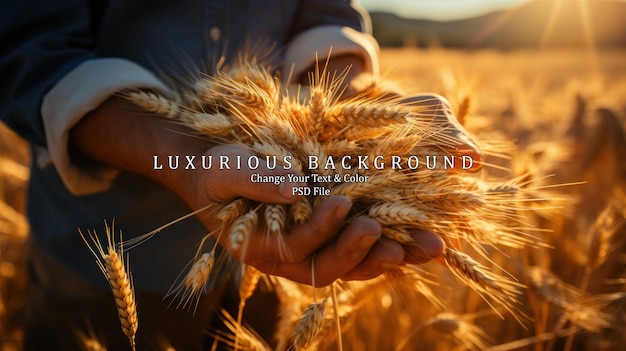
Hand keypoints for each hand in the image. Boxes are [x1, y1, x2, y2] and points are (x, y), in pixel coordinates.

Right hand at [178, 144, 443, 286]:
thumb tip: (295, 187)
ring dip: (390, 255)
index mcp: (263, 249)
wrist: (221, 171)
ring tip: (426, 248)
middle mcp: (292, 256)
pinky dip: (390, 239)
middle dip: (365, 254)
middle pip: (332, 266)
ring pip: (355, 261)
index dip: (320, 230)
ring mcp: (314, 245)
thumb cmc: (218, 171)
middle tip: (396, 244)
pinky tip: (419, 233)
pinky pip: (362, 242)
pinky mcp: (331, 230)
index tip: (342, 203)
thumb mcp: (229, 170)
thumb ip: (257, 179)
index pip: (297, 248)